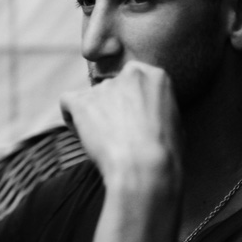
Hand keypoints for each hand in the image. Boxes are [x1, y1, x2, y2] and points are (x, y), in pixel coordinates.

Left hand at [60, 61, 182, 192]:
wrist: (144, 167)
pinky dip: (72, 117)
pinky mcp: (81, 100)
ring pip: (90, 98)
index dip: (129, 100)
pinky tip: (83, 134)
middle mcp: (127, 74)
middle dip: (111, 108)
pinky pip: (68, 102)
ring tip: (104, 141)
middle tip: (117, 132)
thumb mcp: (173, 120)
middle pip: (111, 88)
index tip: (132, 118)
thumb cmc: (164, 151)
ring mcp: (103, 87)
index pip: (132, 79)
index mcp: (153, 75)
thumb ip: (154, 106)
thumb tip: (143, 113)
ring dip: (93, 116)